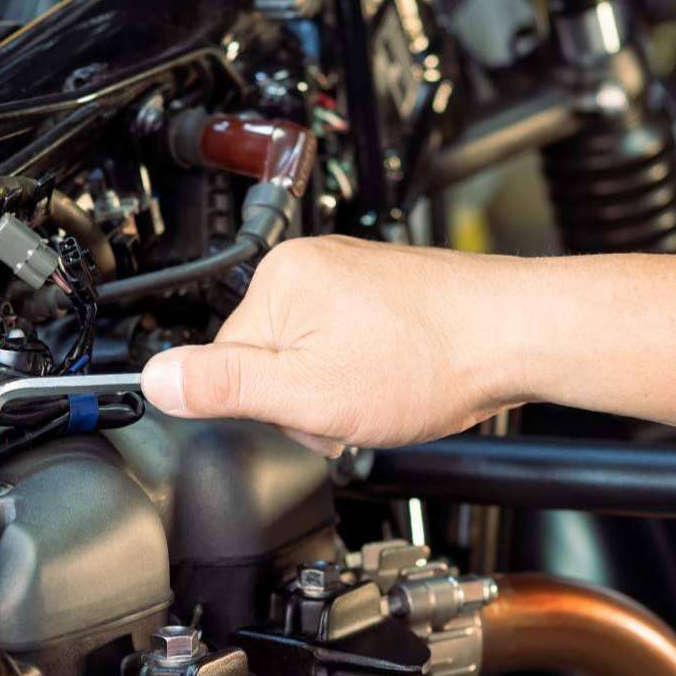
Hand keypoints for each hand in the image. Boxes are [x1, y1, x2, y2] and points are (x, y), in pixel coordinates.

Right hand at [139, 237, 521, 452]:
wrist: (520, 337)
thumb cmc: (431, 357)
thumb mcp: (310, 393)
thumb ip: (225, 387)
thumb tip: (155, 379)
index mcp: (281, 279)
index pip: (229, 361)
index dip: (270, 404)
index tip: (312, 410)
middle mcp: (313, 265)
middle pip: (271, 361)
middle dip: (309, 400)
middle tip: (355, 405)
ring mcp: (353, 277)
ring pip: (314, 359)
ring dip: (344, 393)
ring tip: (387, 392)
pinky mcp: (386, 293)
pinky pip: (350, 347)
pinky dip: (373, 375)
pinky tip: (403, 381)